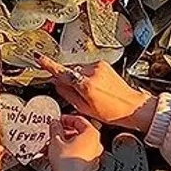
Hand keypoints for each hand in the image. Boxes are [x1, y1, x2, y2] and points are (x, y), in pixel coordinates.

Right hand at [37, 55, 158, 132]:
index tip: (39, 58)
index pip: (62, 72)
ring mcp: (99, 66)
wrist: (131, 106)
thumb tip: (57, 84)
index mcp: (86, 85)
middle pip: (71, 71)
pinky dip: (87, 76)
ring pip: (79, 69)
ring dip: (79, 78)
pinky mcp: (104, 64)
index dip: (48, 65)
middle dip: (69, 80)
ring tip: (91, 93)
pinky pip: (88, 68)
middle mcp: (93, 72)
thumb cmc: (112, 112)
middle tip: (77, 94)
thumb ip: (68, 94)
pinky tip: (96, 87)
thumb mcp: (85, 108)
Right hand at [48, 115, 102, 170]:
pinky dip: (71, 153)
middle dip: (67, 132)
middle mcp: (96, 145)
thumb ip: (55, 128)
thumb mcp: (56, 140)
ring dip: (68, 143)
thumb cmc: (67, 163)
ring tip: (56, 144)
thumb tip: (54, 123)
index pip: (79, 120)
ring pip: (80, 145)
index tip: (58, 120)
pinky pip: (80, 155)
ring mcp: (94, 157)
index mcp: (92, 134)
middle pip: (81, 133)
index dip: (66, 119)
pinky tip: (61, 155)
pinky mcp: (89, 167)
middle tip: (56, 132)